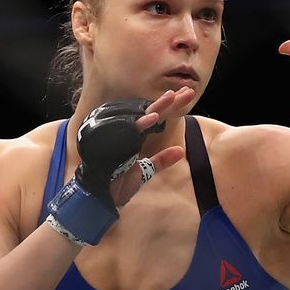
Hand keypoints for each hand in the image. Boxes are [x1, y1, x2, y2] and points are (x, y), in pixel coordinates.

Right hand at [110, 86, 194, 205]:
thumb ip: (161, 160)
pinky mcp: (111, 142)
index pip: (154, 118)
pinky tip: (153, 117)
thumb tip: (181, 150)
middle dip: (169, 102)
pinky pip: (127, 131)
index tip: (186, 96)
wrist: (101, 198)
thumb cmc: (118, 184)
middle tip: (188, 91)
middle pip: (150, 112)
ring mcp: (119, 136)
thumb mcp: (145, 172)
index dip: (170, 108)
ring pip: (140, 117)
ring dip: (156, 107)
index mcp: (134, 136)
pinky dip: (139, 124)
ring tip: (173, 96)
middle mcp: (127, 133)